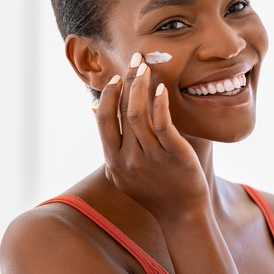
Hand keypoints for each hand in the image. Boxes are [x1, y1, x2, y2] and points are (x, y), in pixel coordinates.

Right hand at [94, 52, 210, 220]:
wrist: (181, 214)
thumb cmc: (153, 190)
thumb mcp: (122, 170)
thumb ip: (110, 142)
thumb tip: (93, 110)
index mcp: (114, 160)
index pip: (105, 120)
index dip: (109, 95)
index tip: (116, 78)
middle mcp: (128, 159)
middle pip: (122, 111)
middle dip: (127, 81)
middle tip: (135, 59)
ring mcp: (150, 157)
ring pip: (139, 114)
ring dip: (141, 86)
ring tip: (146, 67)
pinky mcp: (174, 155)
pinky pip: (163, 125)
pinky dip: (159, 104)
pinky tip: (161, 89)